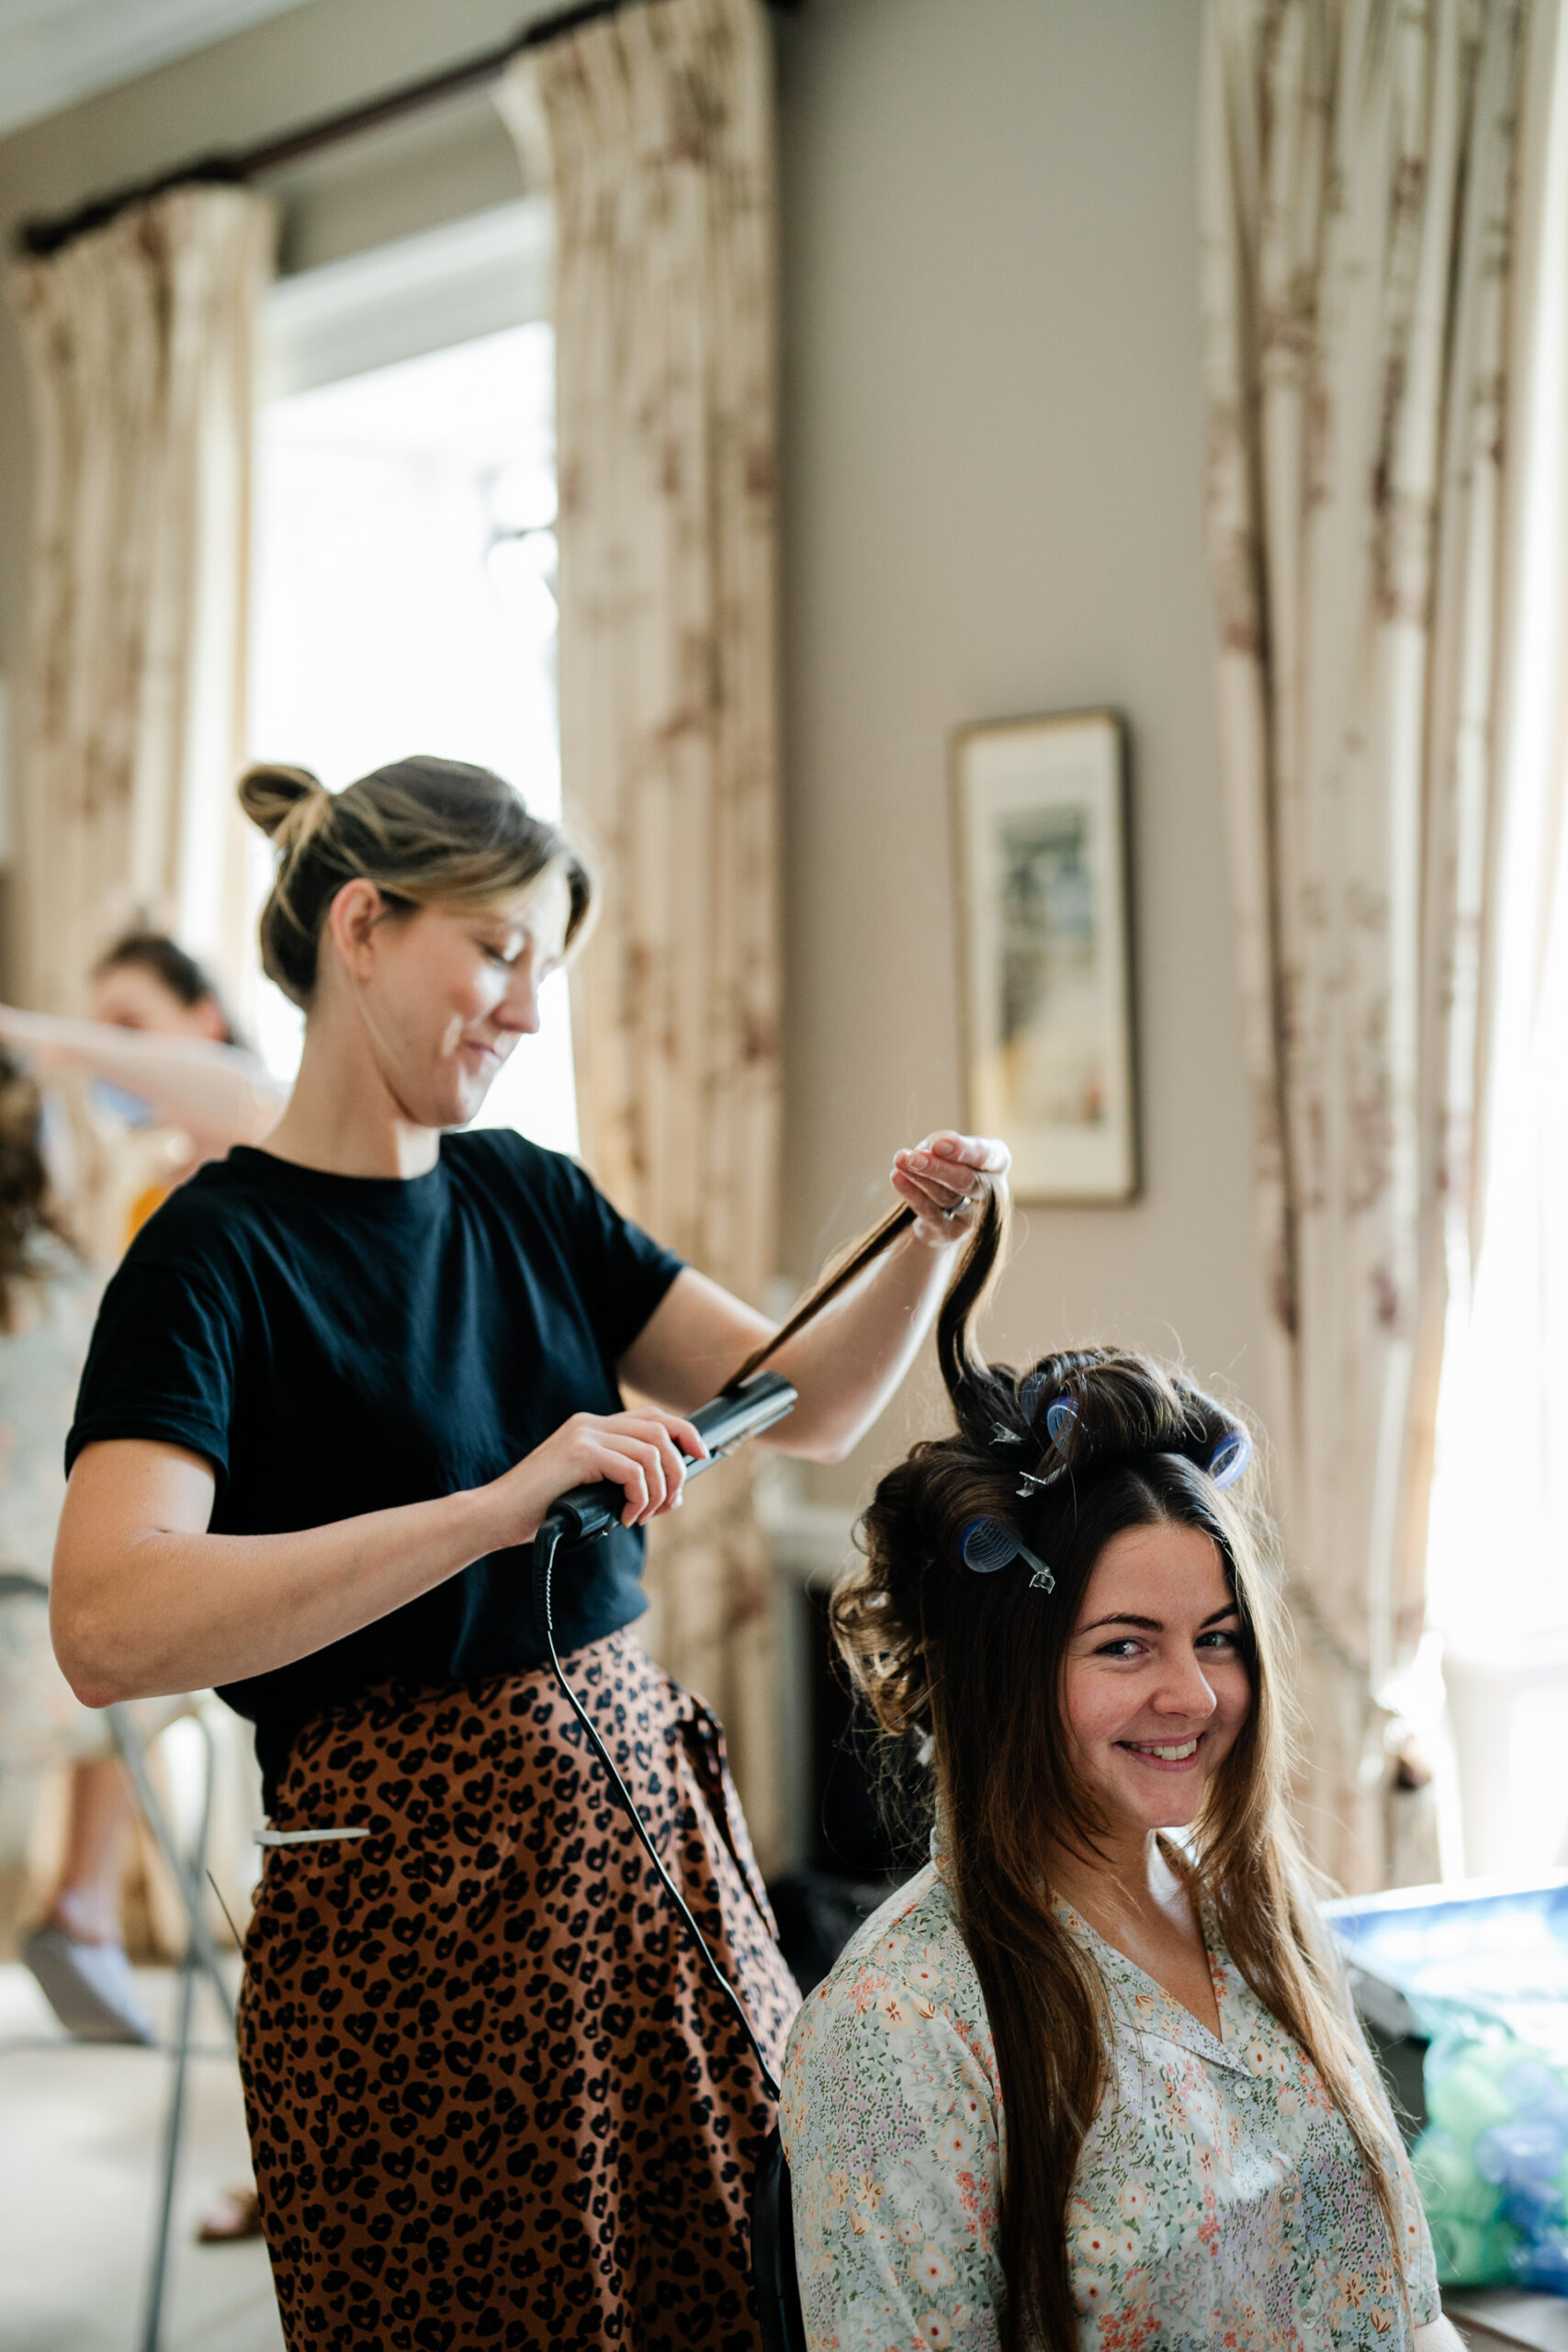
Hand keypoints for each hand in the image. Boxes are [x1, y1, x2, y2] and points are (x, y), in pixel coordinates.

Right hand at [488, 1406, 709, 1545]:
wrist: (495, 1515)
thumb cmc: (540, 1511)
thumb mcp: (590, 1492)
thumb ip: (623, 1486)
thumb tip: (672, 1495)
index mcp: (592, 1428)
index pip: (654, 1418)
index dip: (686, 1433)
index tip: (701, 1456)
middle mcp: (590, 1424)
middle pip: (662, 1430)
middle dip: (677, 1470)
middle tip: (667, 1505)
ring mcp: (584, 1436)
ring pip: (653, 1451)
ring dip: (659, 1489)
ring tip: (642, 1515)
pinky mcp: (580, 1454)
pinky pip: (634, 1471)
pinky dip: (640, 1498)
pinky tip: (625, 1517)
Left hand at [891, 1130, 1010, 1246]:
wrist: (943, 1206)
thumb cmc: (950, 1163)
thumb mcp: (949, 1148)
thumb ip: (942, 1145)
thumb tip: (928, 1149)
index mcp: (998, 1162)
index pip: (987, 1155)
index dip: (964, 1150)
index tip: (938, 1144)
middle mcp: (992, 1192)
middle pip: (967, 1181)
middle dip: (939, 1168)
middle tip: (914, 1157)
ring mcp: (973, 1216)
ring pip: (946, 1196)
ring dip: (920, 1178)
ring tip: (900, 1160)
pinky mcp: (950, 1232)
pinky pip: (929, 1213)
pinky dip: (912, 1194)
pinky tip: (897, 1178)